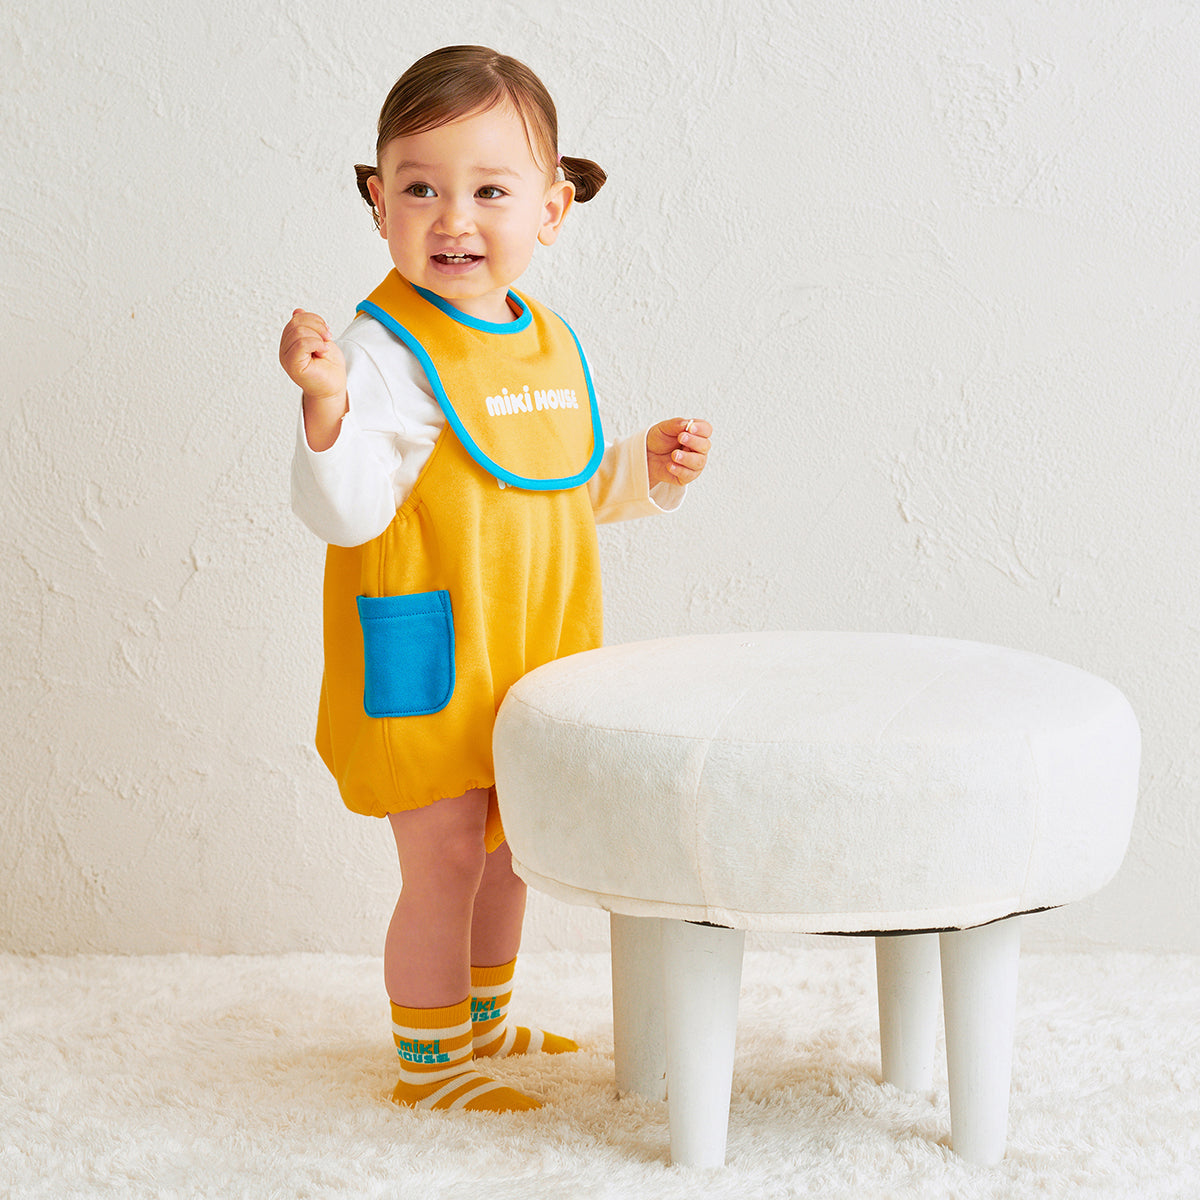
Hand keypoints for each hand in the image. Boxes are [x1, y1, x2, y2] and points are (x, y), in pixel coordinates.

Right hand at [280, 309, 347, 450]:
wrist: (334, 387)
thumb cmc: (328, 367)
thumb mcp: (320, 339)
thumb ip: (308, 327)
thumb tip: (297, 312)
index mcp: (290, 342)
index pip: (296, 319)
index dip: (314, 319)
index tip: (327, 331)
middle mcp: (285, 349)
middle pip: (296, 323)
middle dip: (317, 326)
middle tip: (328, 338)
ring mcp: (286, 358)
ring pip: (298, 332)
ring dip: (318, 337)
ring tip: (324, 348)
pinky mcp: (293, 366)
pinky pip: (301, 344)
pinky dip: (316, 343)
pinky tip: (323, 351)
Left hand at [646, 418, 711, 489]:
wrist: (647, 454)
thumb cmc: (659, 440)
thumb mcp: (664, 428)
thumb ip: (676, 425)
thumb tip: (688, 424)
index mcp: (695, 434)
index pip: (706, 430)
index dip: (701, 429)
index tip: (690, 428)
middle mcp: (698, 449)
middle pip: (705, 446)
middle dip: (694, 442)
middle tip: (680, 438)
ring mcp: (693, 463)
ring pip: (699, 462)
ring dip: (687, 458)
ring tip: (674, 455)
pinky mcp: (686, 476)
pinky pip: (688, 475)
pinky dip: (679, 470)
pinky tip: (670, 465)